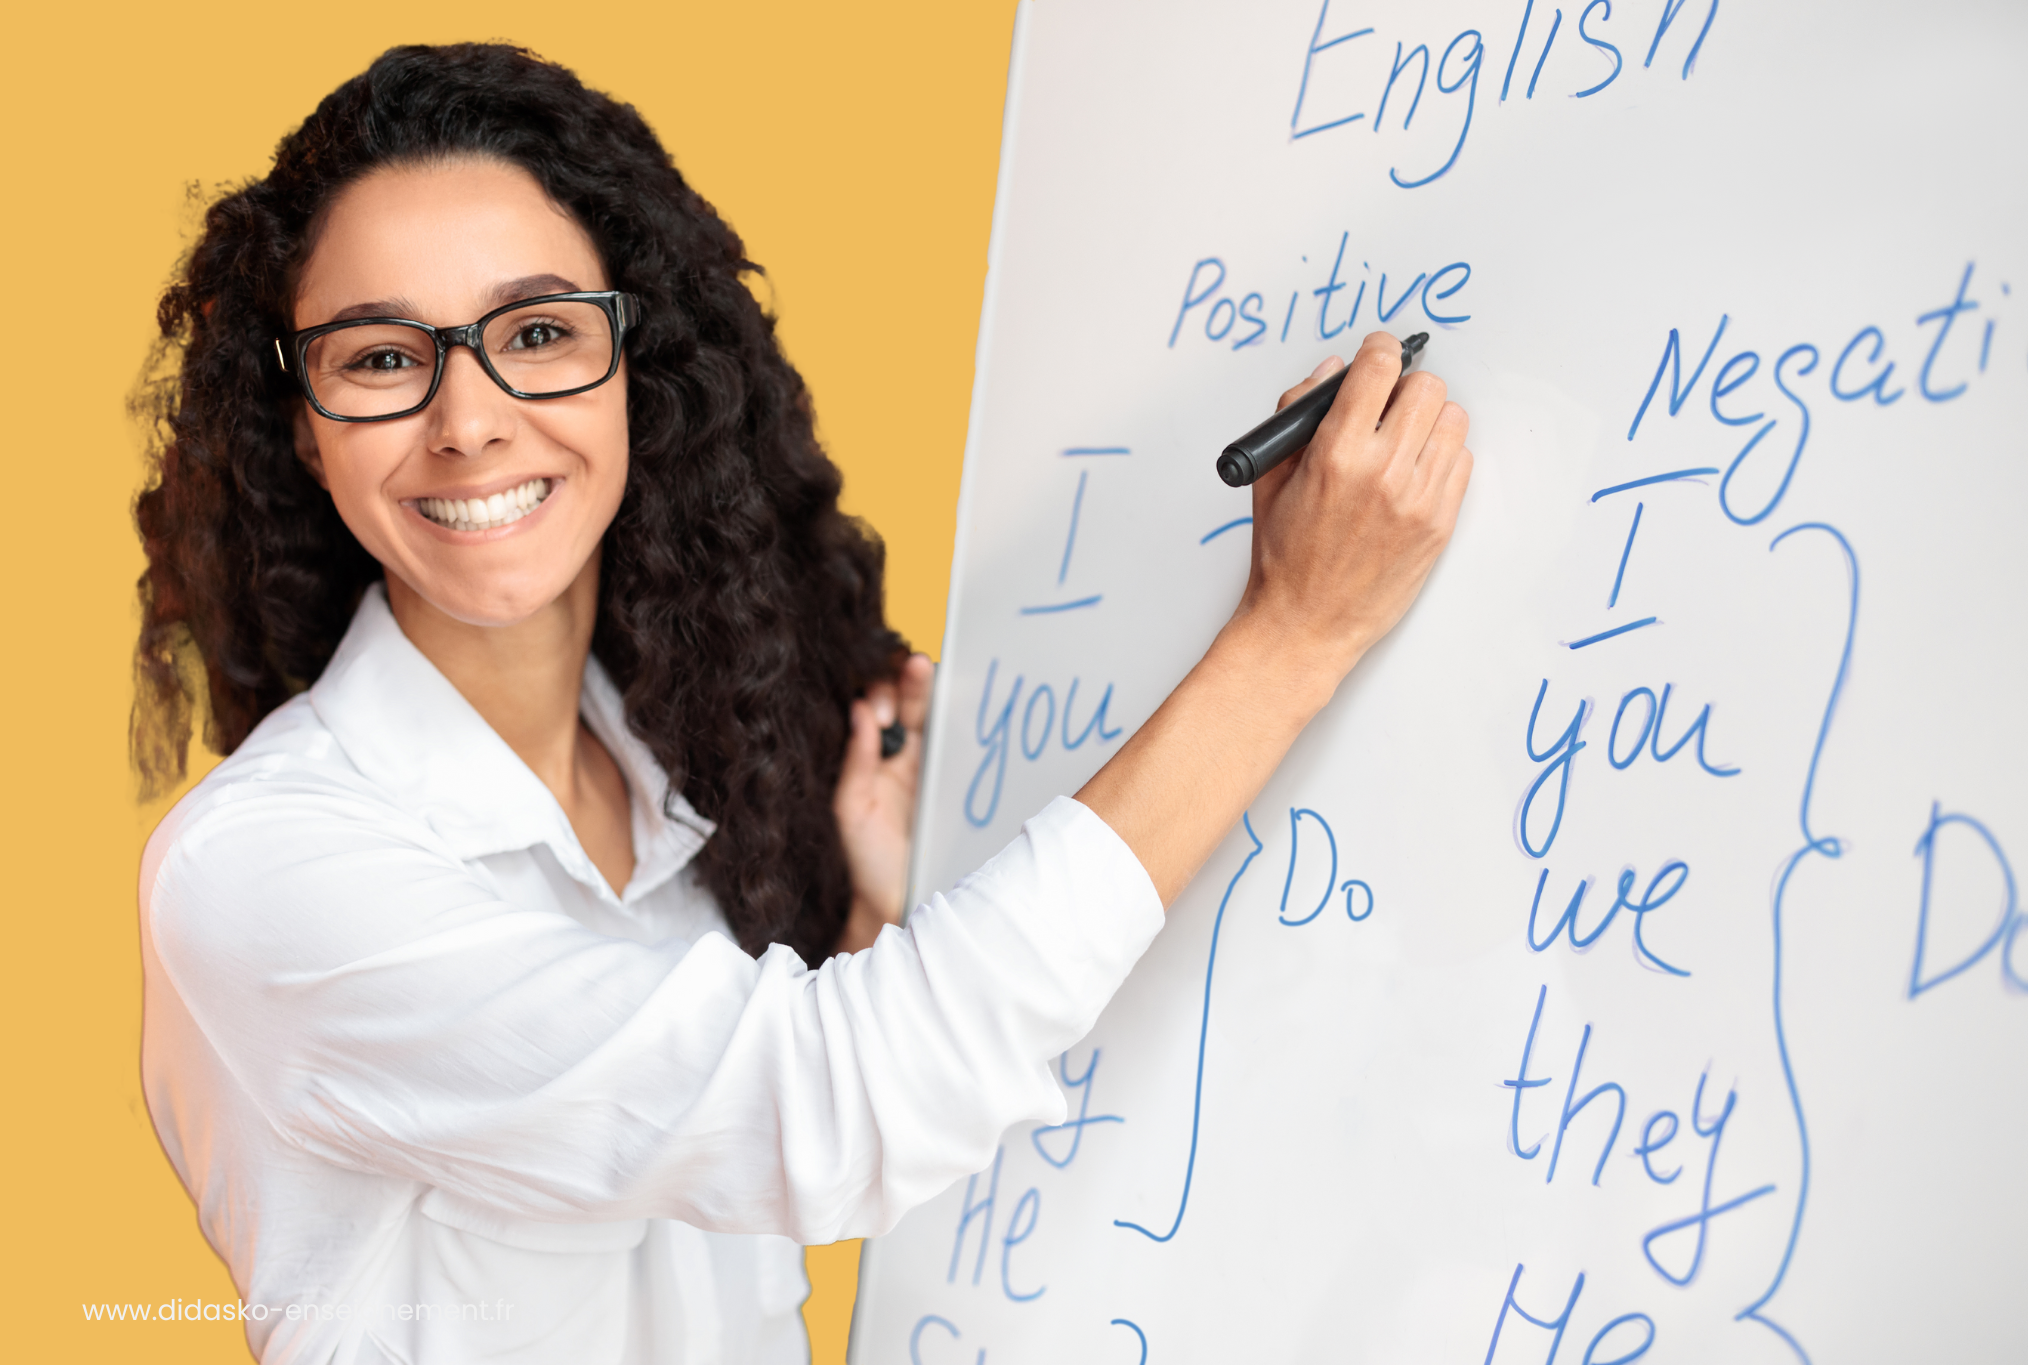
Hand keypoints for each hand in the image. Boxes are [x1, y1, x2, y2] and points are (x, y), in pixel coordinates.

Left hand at [832, 653, 933, 952]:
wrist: (898, 903)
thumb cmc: (866, 859)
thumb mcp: (851, 809)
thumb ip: (856, 763)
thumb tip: (859, 714)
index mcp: (873, 758)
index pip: (875, 706)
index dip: (877, 692)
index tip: (878, 704)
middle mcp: (904, 755)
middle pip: (910, 701)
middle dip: (909, 678)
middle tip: (910, 671)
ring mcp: (934, 765)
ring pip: (937, 713)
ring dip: (930, 688)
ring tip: (923, 674)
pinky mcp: (958, 779)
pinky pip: (962, 742)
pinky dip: (961, 716)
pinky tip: (957, 700)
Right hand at [1235, 332, 1473, 696]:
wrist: (1306, 625)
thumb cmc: (1284, 559)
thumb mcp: (1271, 478)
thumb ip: (1298, 413)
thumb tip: (1332, 373)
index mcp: (1336, 454)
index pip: (1378, 369)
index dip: (1379, 348)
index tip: (1378, 350)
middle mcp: (1383, 472)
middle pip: (1426, 387)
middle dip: (1405, 385)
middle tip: (1388, 403)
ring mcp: (1418, 499)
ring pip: (1452, 419)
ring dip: (1428, 419)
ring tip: (1403, 439)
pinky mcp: (1439, 524)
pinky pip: (1462, 462)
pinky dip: (1442, 456)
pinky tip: (1414, 471)